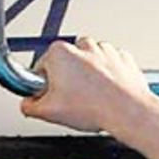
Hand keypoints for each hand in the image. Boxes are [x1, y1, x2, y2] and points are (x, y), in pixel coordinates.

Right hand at [20, 37, 155, 133]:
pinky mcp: (124, 59)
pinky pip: (111, 66)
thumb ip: (29, 105)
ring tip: (93, 98)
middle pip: (67, 63)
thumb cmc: (95, 108)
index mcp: (60, 52)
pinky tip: (108, 93)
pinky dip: (110, 77)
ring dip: (90, 77)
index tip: (52, 96)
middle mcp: (84, 46)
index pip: (43, 68)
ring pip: (90, 63)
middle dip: (68, 80)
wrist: (129, 113)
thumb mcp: (49, 112)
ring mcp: (106, 51)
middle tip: (74, 100)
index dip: (46, 86)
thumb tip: (28, 104)